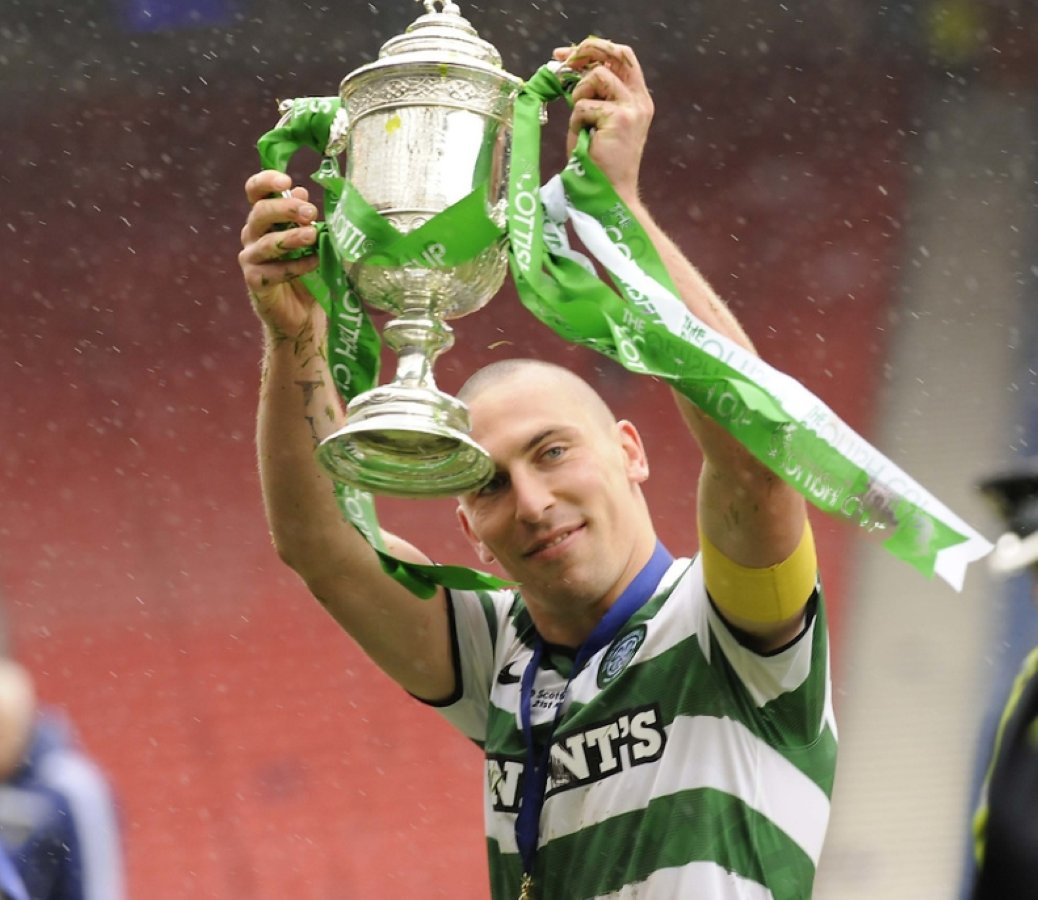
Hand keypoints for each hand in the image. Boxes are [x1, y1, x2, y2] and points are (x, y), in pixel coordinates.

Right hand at [238, 170, 321, 341]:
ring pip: (267, 242)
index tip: (286, 179)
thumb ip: (304, 218)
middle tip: (311, 212)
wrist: (301, 313)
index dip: (265, 181)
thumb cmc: (305, 270)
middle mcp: (252, 235)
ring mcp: (251, 258)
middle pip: (260, 213)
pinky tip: (315, 263)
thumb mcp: (310, 241)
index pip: (255, 192)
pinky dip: (296, 266)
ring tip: (313, 235)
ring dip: (292, 237)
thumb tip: (301, 191)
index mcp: (264, 219)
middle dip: (286, 209)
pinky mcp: (255, 281)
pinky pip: (274, 271)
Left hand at [552, 38, 653, 201]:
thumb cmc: (600, 165)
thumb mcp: (596, 123)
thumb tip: (569, 72)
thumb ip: (593, 97)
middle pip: (616, 54)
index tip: (568, 55)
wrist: (610, 195)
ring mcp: (631, 108)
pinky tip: (583, 140)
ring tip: (580, 123)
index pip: (623, 58)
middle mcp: (639, 101)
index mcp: (638, 100)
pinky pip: (583, 106)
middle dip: (586, 52)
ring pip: (597, 76)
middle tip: (562, 61)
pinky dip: (575, 123)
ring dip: (579, 97)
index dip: (596, 49)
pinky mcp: (618, 118)